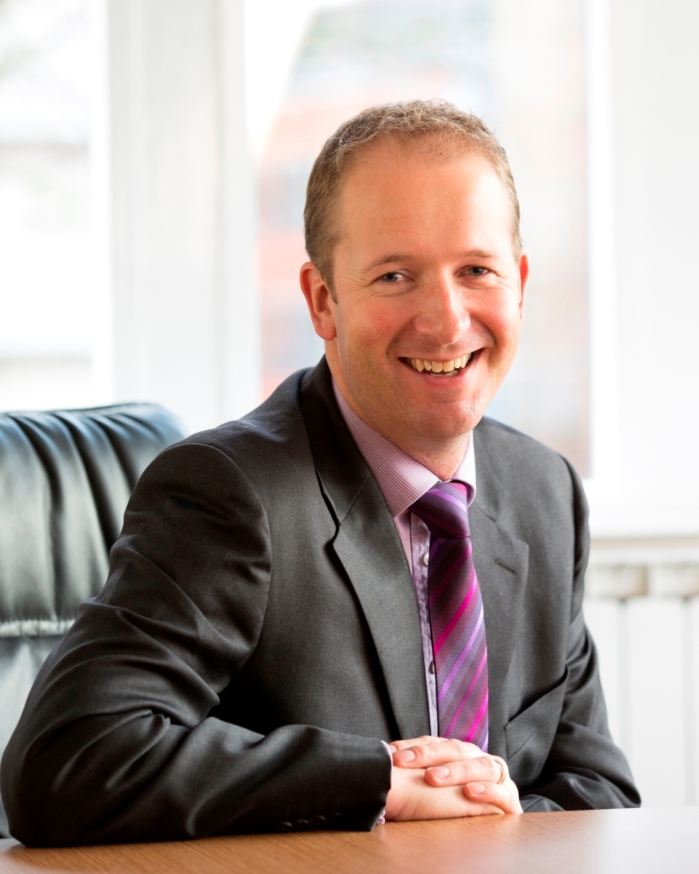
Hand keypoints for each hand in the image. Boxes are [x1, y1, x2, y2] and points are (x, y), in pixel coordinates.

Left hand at [385, 736, 521, 819]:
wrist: (490, 824)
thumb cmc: (454, 803)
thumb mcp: (433, 786)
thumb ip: (417, 769)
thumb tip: (384, 755)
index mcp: (460, 752)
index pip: (436, 743)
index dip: (414, 747)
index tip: (392, 755)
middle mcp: (478, 759)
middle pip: (455, 749)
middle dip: (429, 755)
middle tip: (405, 763)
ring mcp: (496, 778)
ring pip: (479, 765)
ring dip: (456, 771)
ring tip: (434, 778)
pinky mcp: (510, 800)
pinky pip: (502, 792)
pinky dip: (487, 791)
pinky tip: (470, 792)